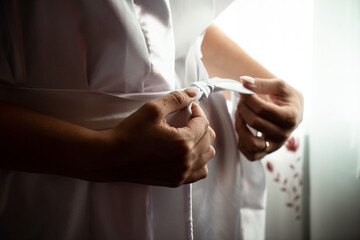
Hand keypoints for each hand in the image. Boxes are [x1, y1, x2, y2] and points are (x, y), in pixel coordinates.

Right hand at [94, 89, 215, 186]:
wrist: (112, 157)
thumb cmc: (130, 133)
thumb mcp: (153, 109)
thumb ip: (176, 99)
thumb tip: (194, 93)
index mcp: (183, 141)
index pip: (204, 123)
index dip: (198, 111)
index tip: (189, 107)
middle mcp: (186, 160)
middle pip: (208, 138)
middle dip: (201, 125)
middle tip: (188, 119)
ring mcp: (182, 173)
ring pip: (207, 155)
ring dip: (202, 142)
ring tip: (189, 135)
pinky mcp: (175, 181)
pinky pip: (200, 172)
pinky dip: (199, 161)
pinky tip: (188, 153)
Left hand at [235, 78, 302, 159]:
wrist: (292, 110)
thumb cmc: (286, 97)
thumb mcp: (279, 86)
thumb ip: (261, 83)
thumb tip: (244, 81)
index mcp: (290, 116)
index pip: (263, 109)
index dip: (249, 99)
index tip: (244, 91)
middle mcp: (284, 134)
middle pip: (255, 123)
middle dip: (243, 108)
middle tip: (241, 100)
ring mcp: (275, 145)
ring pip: (252, 144)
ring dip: (240, 127)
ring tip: (239, 115)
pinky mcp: (266, 152)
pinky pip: (251, 155)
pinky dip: (242, 143)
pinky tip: (243, 128)